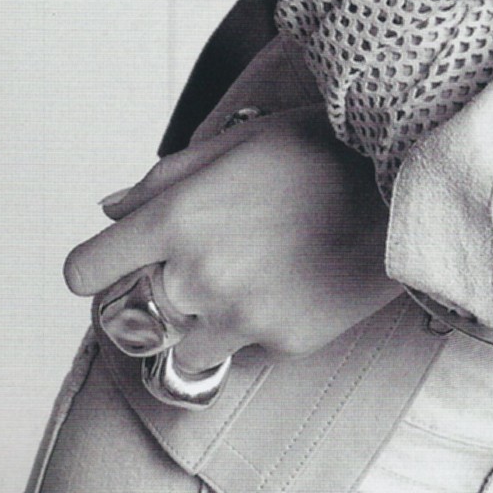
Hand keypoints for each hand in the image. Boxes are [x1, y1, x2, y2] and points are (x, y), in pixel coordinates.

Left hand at [63, 106, 399, 369]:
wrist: (405, 186)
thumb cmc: (322, 151)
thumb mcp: (238, 142)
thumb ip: (164, 179)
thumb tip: (111, 208)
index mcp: (177, 217)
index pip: (88, 270)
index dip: (95, 270)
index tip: (112, 268)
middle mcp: (198, 273)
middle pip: (132, 317)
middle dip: (151, 298)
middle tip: (191, 272)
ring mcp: (240, 314)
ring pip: (184, 349)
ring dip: (200, 326)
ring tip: (242, 287)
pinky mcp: (283, 341)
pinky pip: (246, 350)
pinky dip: (256, 329)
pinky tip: (289, 289)